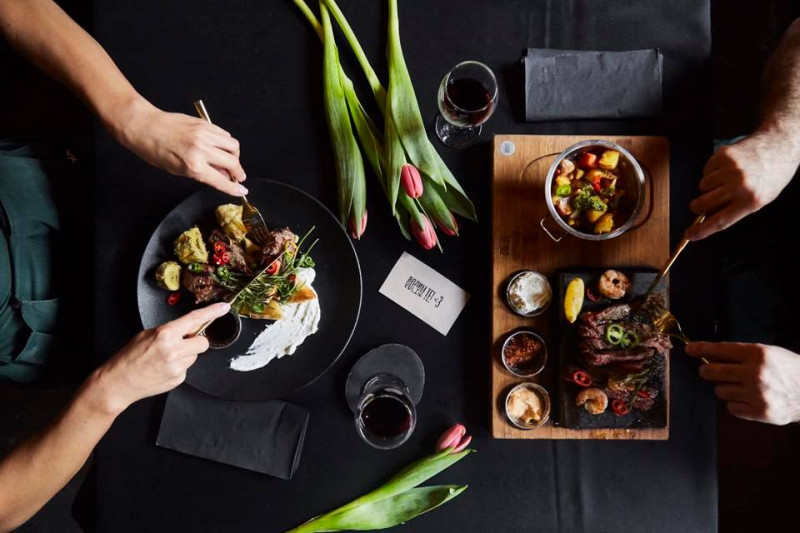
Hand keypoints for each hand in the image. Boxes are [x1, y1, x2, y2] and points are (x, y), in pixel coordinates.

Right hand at [89, 302, 230, 414]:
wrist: (119, 382)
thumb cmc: (129, 357)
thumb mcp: (147, 334)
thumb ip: (169, 330)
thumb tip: (186, 329)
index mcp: (165, 334)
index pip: (194, 320)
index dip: (211, 312)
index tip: (223, 308)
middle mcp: (174, 350)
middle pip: (203, 342)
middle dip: (194, 342)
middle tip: (180, 344)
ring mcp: (178, 367)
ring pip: (195, 356)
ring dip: (185, 355)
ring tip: (165, 359)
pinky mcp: (179, 379)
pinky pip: (187, 368)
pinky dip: (179, 367)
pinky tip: (164, 368)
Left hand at [109, 98, 247, 196]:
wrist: (144, 126)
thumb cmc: (154, 150)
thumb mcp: (177, 170)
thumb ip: (202, 174)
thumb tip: (221, 176)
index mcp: (193, 166)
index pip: (221, 180)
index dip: (234, 188)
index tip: (242, 191)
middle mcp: (202, 149)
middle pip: (233, 162)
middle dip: (238, 172)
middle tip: (238, 177)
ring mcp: (204, 134)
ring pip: (233, 146)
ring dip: (235, 156)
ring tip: (230, 160)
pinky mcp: (204, 124)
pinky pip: (224, 134)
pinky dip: (227, 143)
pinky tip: (221, 147)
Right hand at [685, 129, 797, 240]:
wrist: (779, 145)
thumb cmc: (771, 176)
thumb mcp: (758, 199)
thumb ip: (734, 209)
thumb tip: (707, 217)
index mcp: (751, 201)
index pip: (720, 221)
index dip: (702, 230)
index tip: (689, 235)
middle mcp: (740, 185)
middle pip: (704, 203)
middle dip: (697, 206)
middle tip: (698, 206)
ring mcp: (731, 169)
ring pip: (702, 186)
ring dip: (708, 186)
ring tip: (724, 180)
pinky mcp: (724, 155)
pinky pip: (705, 170)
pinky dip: (711, 171)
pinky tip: (726, 168)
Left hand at [687, 341, 799, 424]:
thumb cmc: (787, 369)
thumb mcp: (768, 353)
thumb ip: (740, 354)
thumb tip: (708, 355)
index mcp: (757, 354)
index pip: (719, 350)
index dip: (701, 349)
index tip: (689, 350)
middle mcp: (755, 373)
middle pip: (711, 372)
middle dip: (707, 371)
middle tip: (709, 371)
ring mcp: (757, 393)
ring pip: (719, 391)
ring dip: (725, 389)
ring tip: (742, 387)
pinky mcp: (759, 411)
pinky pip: (731, 407)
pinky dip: (736, 404)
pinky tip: (750, 399)